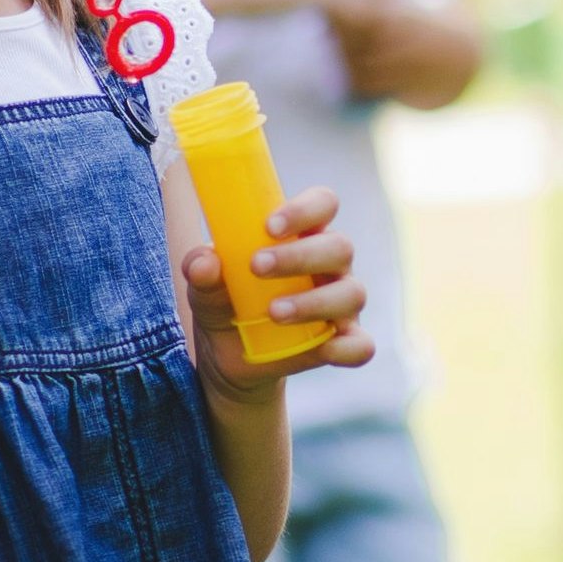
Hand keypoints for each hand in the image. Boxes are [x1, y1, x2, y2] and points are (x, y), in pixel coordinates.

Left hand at [182, 184, 374, 398]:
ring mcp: (341, 303)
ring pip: (351, 293)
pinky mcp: (343, 341)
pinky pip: (361, 344)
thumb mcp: (205, 286)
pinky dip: (348, 347)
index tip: (269, 227)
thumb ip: (201, 271)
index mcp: (303, 235)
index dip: (304, 210)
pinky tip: (325, 350)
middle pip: (339, 247)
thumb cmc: (225, 302)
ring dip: (314, 302)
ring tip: (274, 313)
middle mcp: (330, 265)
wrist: (229, 357)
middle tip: (257, 267)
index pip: (322, 204)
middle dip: (300, 256)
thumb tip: (204, 263)